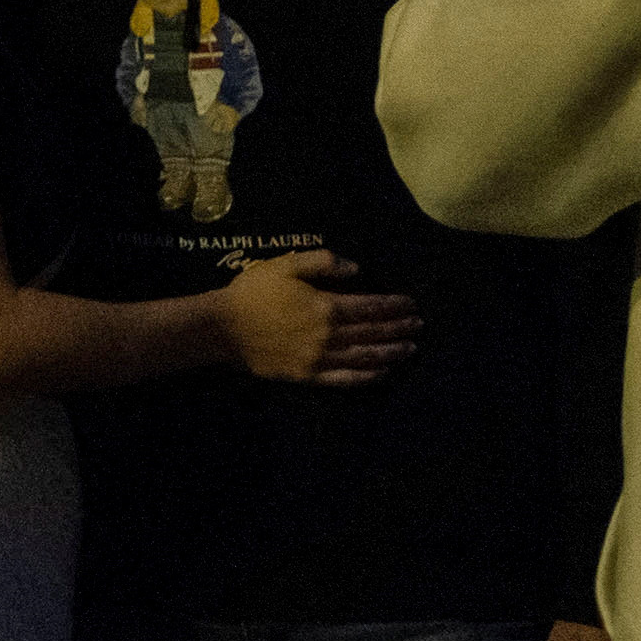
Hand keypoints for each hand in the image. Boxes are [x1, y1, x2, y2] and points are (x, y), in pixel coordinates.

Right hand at [215, 248, 419, 385]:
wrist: (223, 328)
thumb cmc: (252, 292)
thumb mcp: (284, 265)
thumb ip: (321, 262)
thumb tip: (356, 269)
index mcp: (326, 306)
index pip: (370, 307)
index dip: (393, 306)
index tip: (411, 305)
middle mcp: (329, 335)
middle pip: (373, 332)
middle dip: (398, 328)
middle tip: (417, 326)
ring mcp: (321, 359)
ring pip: (366, 357)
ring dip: (391, 352)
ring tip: (409, 349)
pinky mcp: (310, 376)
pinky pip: (347, 378)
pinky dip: (369, 376)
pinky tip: (382, 372)